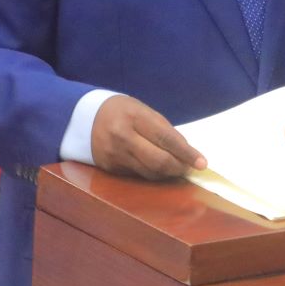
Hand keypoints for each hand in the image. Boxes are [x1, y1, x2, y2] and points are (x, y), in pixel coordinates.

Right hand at [91, 95, 206, 178]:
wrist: (82, 117)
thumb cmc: (120, 110)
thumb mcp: (142, 110)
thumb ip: (163, 129)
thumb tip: (185, 151)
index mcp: (135, 117)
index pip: (166, 139)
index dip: (186, 153)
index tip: (202, 163)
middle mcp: (123, 137)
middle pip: (159, 161)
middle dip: (178, 167)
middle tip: (188, 168)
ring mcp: (115, 155)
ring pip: (150, 172)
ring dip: (167, 173)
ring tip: (176, 168)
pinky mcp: (109, 168)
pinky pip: (137, 175)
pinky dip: (151, 173)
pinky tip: (157, 169)